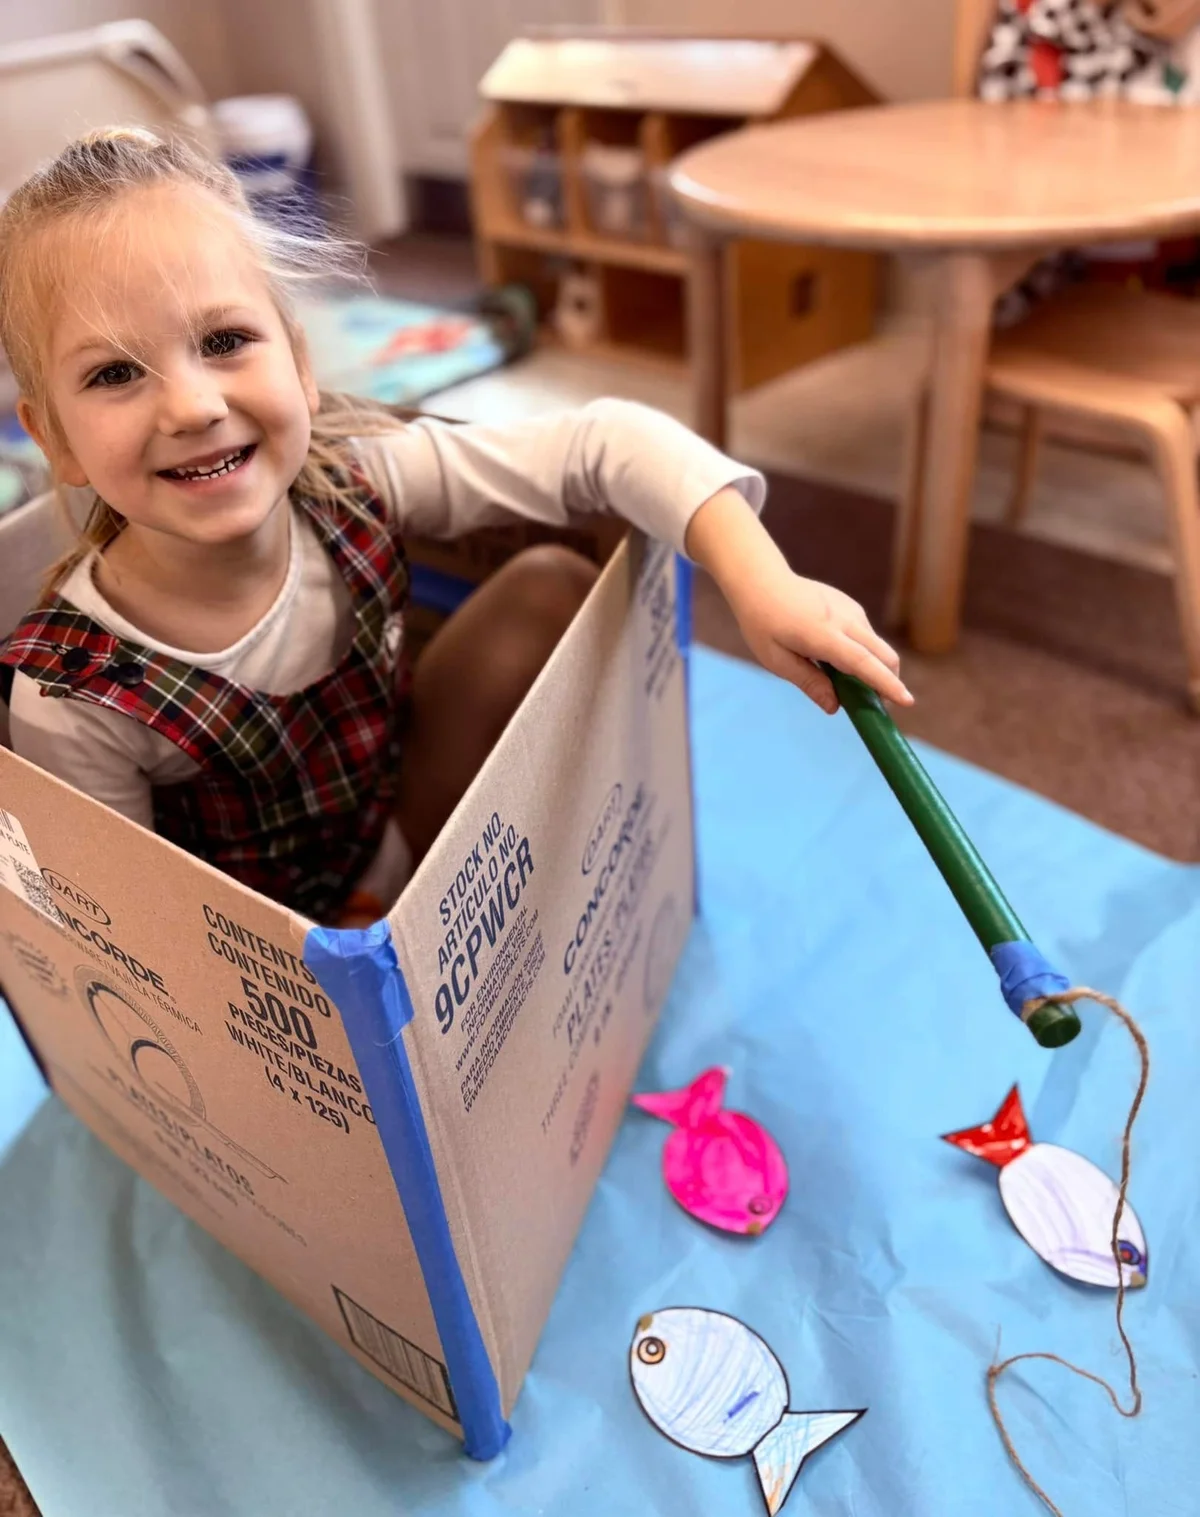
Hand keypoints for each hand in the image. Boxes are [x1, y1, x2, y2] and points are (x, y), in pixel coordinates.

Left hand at [685, 487, 913, 714]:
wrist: (762, 581)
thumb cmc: (763, 624)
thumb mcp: (777, 661)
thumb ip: (809, 683)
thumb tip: (835, 707)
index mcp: (822, 635)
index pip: (863, 663)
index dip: (886, 685)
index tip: (907, 702)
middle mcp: (844, 620)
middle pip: (883, 655)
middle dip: (889, 681)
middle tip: (878, 705)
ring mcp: (850, 610)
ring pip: (877, 646)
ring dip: (875, 668)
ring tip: (849, 684)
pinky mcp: (851, 606)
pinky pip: (867, 635)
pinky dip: (865, 653)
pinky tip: (838, 659)